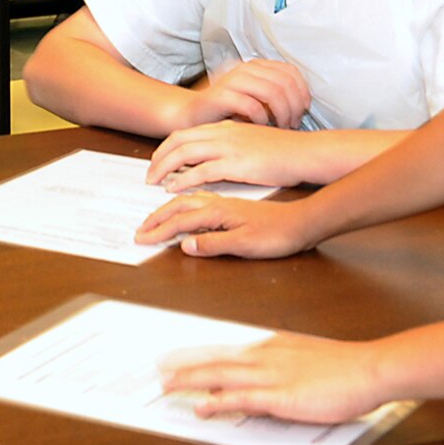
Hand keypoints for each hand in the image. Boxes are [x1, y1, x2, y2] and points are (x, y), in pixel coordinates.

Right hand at [135, 190, 319, 256]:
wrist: (302, 222)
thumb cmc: (277, 235)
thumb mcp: (245, 245)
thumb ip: (214, 244)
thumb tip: (185, 246)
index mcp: (218, 212)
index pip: (180, 222)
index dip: (159, 231)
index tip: (142, 239)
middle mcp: (217, 204)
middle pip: (178, 206)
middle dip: (156, 218)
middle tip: (140, 230)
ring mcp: (224, 202)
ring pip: (187, 200)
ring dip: (167, 208)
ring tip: (154, 217)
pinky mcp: (231, 204)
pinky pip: (198, 198)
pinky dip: (183, 202)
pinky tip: (184, 205)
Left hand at [148, 120, 312, 190]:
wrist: (305, 153)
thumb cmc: (284, 152)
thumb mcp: (252, 142)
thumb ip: (233, 145)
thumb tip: (218, 157)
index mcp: (226, 128)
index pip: (187, 133)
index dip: (168, 146)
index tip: (158, 159)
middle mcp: (223, 134)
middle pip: (179, 141)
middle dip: (159, 157)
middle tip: (149, 173)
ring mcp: (229, 147)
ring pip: (185, 153)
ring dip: (165, 167)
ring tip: (154, 181)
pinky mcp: (236, 164)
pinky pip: (201, 171)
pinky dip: (183, 179)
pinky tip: (174, 188)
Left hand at [163, 332, 389, 424]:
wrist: (369, 369)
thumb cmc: (348, 368)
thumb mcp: (310, 359)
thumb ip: (285, 367)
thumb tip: (267, 381)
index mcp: (274, 347)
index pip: (229, 351)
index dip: (202, 355)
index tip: (181, 356)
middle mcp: (266, 357)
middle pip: (217, 361)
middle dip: (186, 365)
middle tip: (162, 368)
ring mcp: (271, 375)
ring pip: (220, 376)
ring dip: (191, 381)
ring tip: (168, 385)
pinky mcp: (280, 396)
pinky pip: (240, 399)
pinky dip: (217, 402)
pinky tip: (201, 407)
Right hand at [189, 59, 311, 128]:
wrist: (191, 116)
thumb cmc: (226, 111)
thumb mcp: (255, 97)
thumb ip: (275, 93)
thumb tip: (303, 102)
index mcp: (255, 66)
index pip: (290, 72)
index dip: (302, 92)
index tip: (303, 110)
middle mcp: (245, 68)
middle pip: (285, 83)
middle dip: (294, 106)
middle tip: (292, 123)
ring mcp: (232, 80)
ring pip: (272, 92)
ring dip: (282, 114)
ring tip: (280, 127)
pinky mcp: (221, 96)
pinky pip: (252, 106)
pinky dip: (262, 120)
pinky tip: (261, 127)